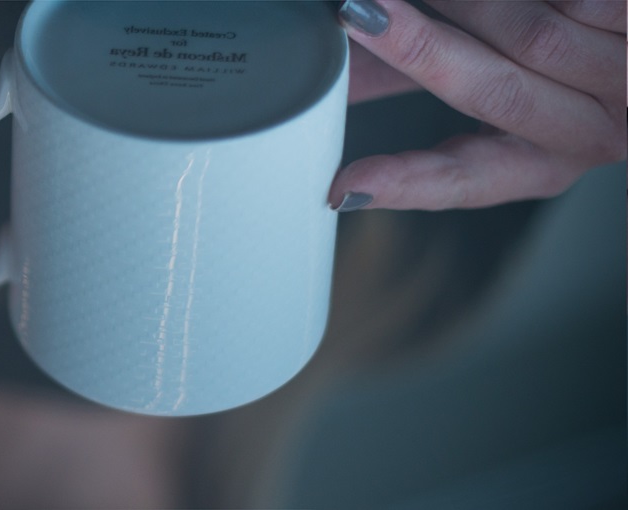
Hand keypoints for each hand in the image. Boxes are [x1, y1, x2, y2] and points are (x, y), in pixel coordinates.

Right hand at [332, 0, 625, 210]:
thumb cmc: (576, 52)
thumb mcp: (506, 77)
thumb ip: (428, 73)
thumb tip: (339, 71)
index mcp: (543, 158)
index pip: (467, 179)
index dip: (406, 184)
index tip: (348, 186)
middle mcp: (591, 128)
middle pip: (496, 94)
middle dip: (419, 49)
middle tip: (361, 12)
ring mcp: (624, 75)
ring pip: (534, 35)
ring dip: (467, 2)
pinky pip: (580, 1)